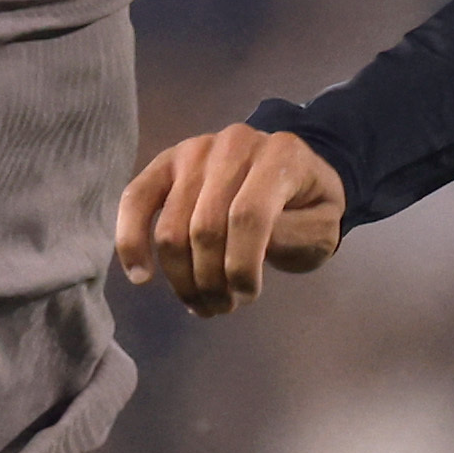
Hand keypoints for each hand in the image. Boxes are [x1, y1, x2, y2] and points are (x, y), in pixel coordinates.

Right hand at [113, 125, 348, 318]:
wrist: (293, 176)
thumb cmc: (308, 208)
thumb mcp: (321, 227)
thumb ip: (291, 235)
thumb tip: (246, 251)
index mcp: (280, 154)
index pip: (247, 215)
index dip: (241, 266)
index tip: (246, 297)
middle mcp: (233, 144)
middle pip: (204, 228)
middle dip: (210, 281)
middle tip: (223, 308)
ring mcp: (194, 150)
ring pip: (171, 227)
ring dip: (182, 279)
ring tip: (200, 304)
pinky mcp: (165, 162)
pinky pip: (135, 199)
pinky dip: (132, 241)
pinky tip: (141, 277)